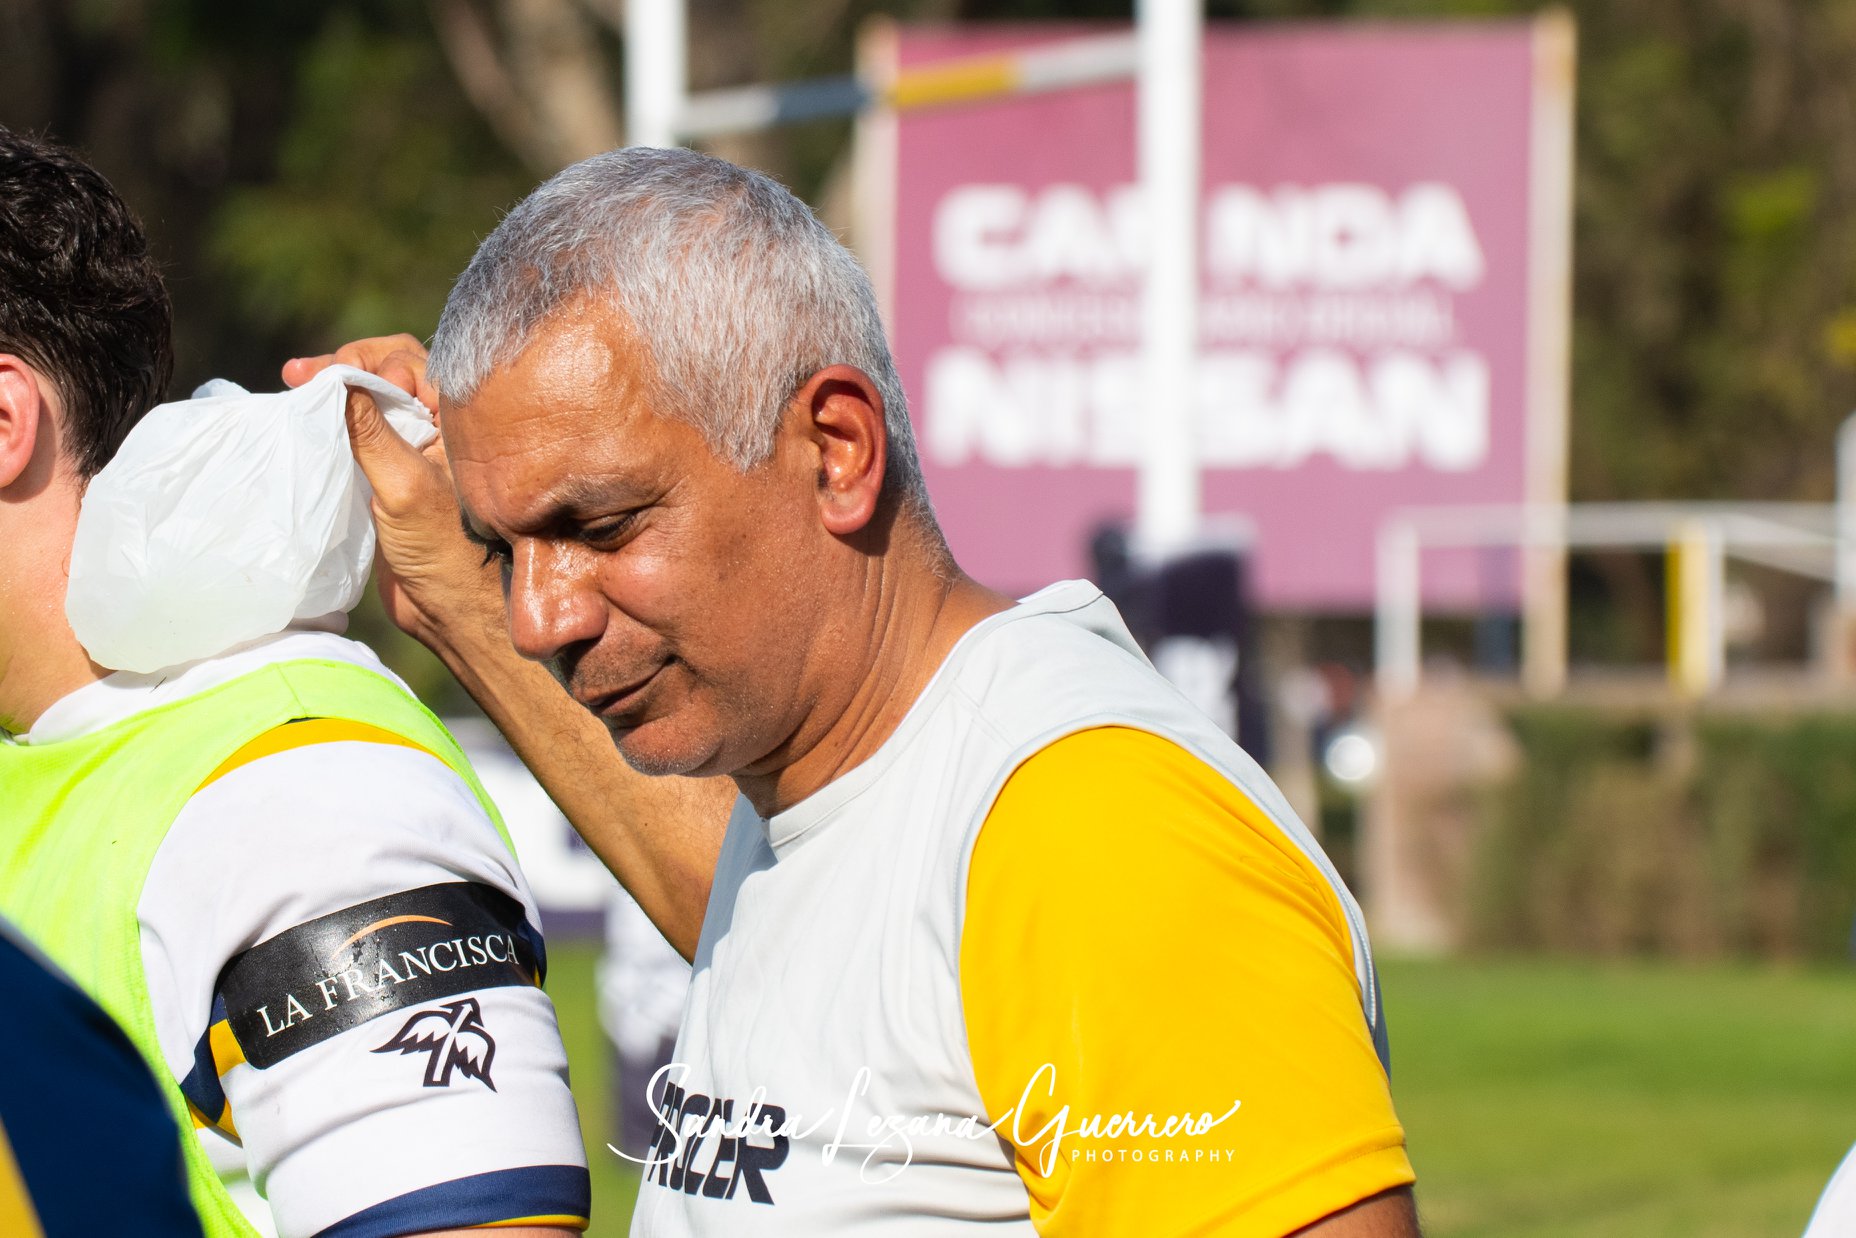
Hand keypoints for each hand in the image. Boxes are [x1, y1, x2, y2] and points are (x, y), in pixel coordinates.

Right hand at [282, 337, 500, 655]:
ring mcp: (413, 451)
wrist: (448, 610)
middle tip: (297, 376)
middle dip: (343, 368)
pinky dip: (333, 424)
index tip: (322, 379)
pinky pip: (360, 435)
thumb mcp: (404, 485)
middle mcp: (438, 427)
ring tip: (294, 389)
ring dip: (334, 394)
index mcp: (456, 419)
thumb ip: (372, 432)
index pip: (406, 361)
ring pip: (371, 404)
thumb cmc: (444, 550)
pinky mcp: (390, 477)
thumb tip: (338, 380)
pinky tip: (307, 424)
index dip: (363, 361)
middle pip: (386, 374)